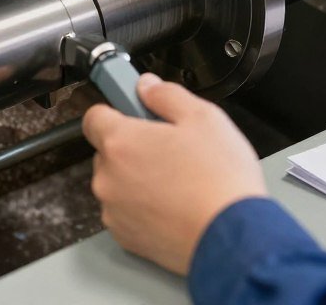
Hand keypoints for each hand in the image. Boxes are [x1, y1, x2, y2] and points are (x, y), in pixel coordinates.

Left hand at [82, 74, 265, 274]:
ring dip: (139, 180)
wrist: (230, 236)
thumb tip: (148, 86)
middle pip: (109, 152)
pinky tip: (175, 206)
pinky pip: (127, 213)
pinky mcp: (126, 238)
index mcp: (121, 142)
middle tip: (171, 149)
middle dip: (135, 148)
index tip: (135, 111)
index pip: (94, 117)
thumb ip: (167, 95)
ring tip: (179, 182)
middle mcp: (108, 178)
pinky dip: (144, 208)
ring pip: (118, 184)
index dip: (117, 110)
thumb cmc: (219, 179)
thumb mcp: (203, 117)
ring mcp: (114, 211)